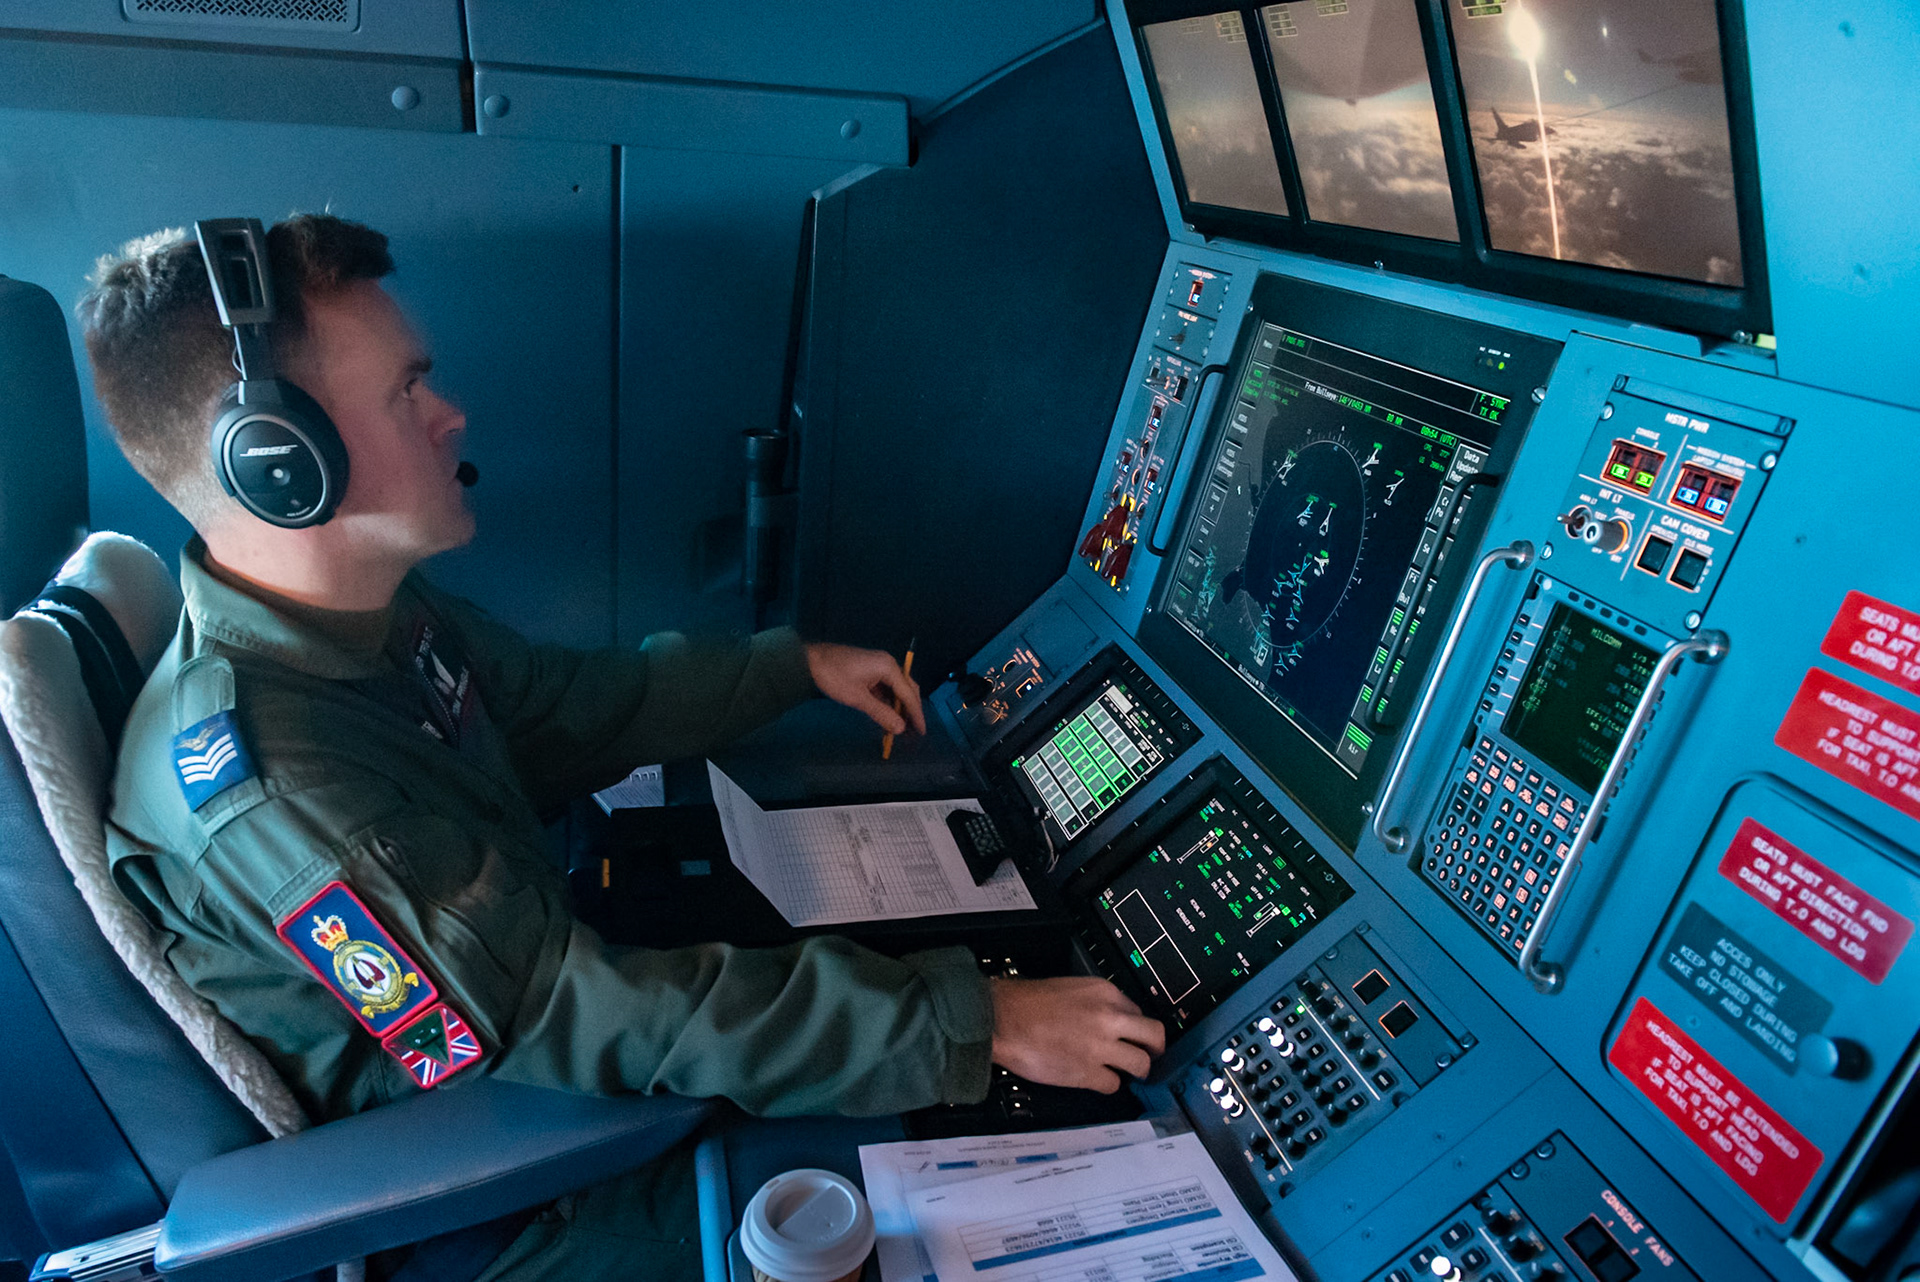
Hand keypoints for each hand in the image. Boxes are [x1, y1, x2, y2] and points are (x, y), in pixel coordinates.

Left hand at [805, 642, 925, 736]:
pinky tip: (888, 715)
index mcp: (889, 667)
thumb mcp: (858, 699)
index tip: (921, 731)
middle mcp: (888, 664)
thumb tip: (901, 728)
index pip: (908, 694)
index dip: (916, 714)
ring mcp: (879, 666)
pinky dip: (888, 701)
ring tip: (902, 726)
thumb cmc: (835, 678)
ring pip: (896, 689)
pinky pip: (886, 687)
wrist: (810, 661)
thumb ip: (881, 713)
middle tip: (914, 730)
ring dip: (899, 707)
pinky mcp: (870, 670)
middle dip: (911, 710)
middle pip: (907, 689)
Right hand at [989, 976, 1166, 1093]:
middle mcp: (1109, 1017)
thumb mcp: (1070, 988)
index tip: (1130, 1034)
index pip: (1137, 1011)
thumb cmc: (1025, 1003)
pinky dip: (1108, 1085)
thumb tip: (1107, 1019)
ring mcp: (1101, 1047)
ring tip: (1126, 1072)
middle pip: (1154, 1035)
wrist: (1001, 1019)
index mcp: (1105, 992)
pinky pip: (1114, 1084)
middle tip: (1149, 1055)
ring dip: (1135, 1070)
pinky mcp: (1088, 1072)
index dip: (1134, 1026)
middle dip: (1154, 1048)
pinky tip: (1097, 1080)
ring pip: (1141, 1064)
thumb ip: (1094, 1003)